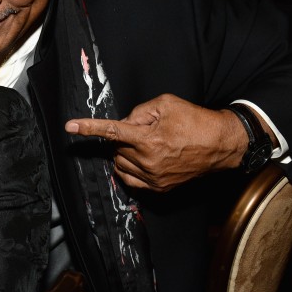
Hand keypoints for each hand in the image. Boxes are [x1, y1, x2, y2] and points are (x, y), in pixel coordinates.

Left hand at [64, 94, 246, 191]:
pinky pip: (130, 180)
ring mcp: (154, 177)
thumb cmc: (195, 120)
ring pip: (120, 164)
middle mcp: (148, 161)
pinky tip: (140, 159)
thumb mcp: (166, 104)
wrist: (221, 145)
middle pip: (116, 148)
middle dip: (124, 138)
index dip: (88, 128)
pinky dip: (128, 168)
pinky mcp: (160, 188)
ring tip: (148, 144)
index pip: (111, 131)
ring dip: (125, 153)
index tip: (70, 126)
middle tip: (145, 130)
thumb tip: (124, 122)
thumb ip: (139, 111)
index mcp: (148, 139)